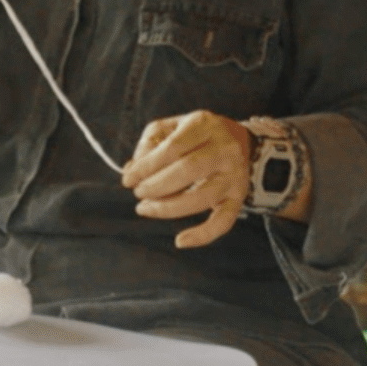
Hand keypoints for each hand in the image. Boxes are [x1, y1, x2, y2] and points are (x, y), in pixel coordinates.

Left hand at [122, 110, 250, 248]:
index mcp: (204, 125)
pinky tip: (180, 241)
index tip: (128, 179)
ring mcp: (234, 175)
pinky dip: (203, 235)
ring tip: (145, 208)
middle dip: (156, 186)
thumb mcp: (170, 127)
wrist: (236, 140)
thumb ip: (148, 145)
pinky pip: (223, 221)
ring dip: (168, 208)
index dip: (147, 166)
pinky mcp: (238, 197)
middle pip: (188, 170)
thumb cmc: (194, 135)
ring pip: (202, 198)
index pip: (173, 147)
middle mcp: (224, 149)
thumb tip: (131, 171)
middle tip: (138, 193)